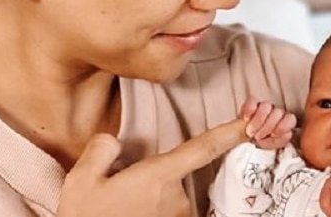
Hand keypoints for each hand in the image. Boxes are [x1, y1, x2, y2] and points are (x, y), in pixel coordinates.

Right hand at [57, 119, 247, 216]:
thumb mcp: (80, 182)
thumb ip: (102, 149)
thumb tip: (114, 141)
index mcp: (158, 177)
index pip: (203, 148)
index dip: (230, 133)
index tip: (250, 122)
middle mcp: (176, 199)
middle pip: (176, 174)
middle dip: (152, 180)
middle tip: (121, 196)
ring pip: (170, 197)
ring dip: (150, 200)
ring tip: (122, 211)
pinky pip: (168, 213)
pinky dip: (151, 212)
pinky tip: (131, 215)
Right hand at [239, 98, 296, 149]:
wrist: (247, 138)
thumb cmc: (262, 140)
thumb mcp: (272, 144)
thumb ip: (281, 140)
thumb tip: (287, 134)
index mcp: (285, 121)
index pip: (290, 119)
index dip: (282, 127)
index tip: (273, 135)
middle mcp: (277, 111)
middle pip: (277, 113)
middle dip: (266, 127)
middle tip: (258, 136)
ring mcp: (265, 105)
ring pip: (265, 107)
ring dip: (257, 121)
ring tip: (251, 131)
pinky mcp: (252, 103)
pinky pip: (252, 103)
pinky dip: (249, 113)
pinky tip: (247, 120)